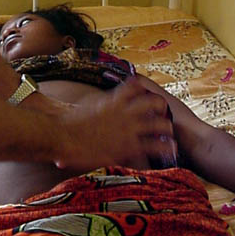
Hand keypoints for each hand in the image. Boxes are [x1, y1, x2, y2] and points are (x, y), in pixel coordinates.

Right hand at [56, 78, 176, 170]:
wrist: (64, 136)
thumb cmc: (69, 123)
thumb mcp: (84, 105)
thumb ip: (95, 103)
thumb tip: (94, 102)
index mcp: (112, 99)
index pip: (134, 86)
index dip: (142, 88)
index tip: (146, 91)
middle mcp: (124, 111)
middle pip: (152, 102)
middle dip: (160, 106)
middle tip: (162, 112)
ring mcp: (128, 129)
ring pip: (158, 124)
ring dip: (166, 127)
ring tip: (170, 131)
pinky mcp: (129, 146)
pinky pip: (153, 146)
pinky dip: (163, 147)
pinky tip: (169, 149)